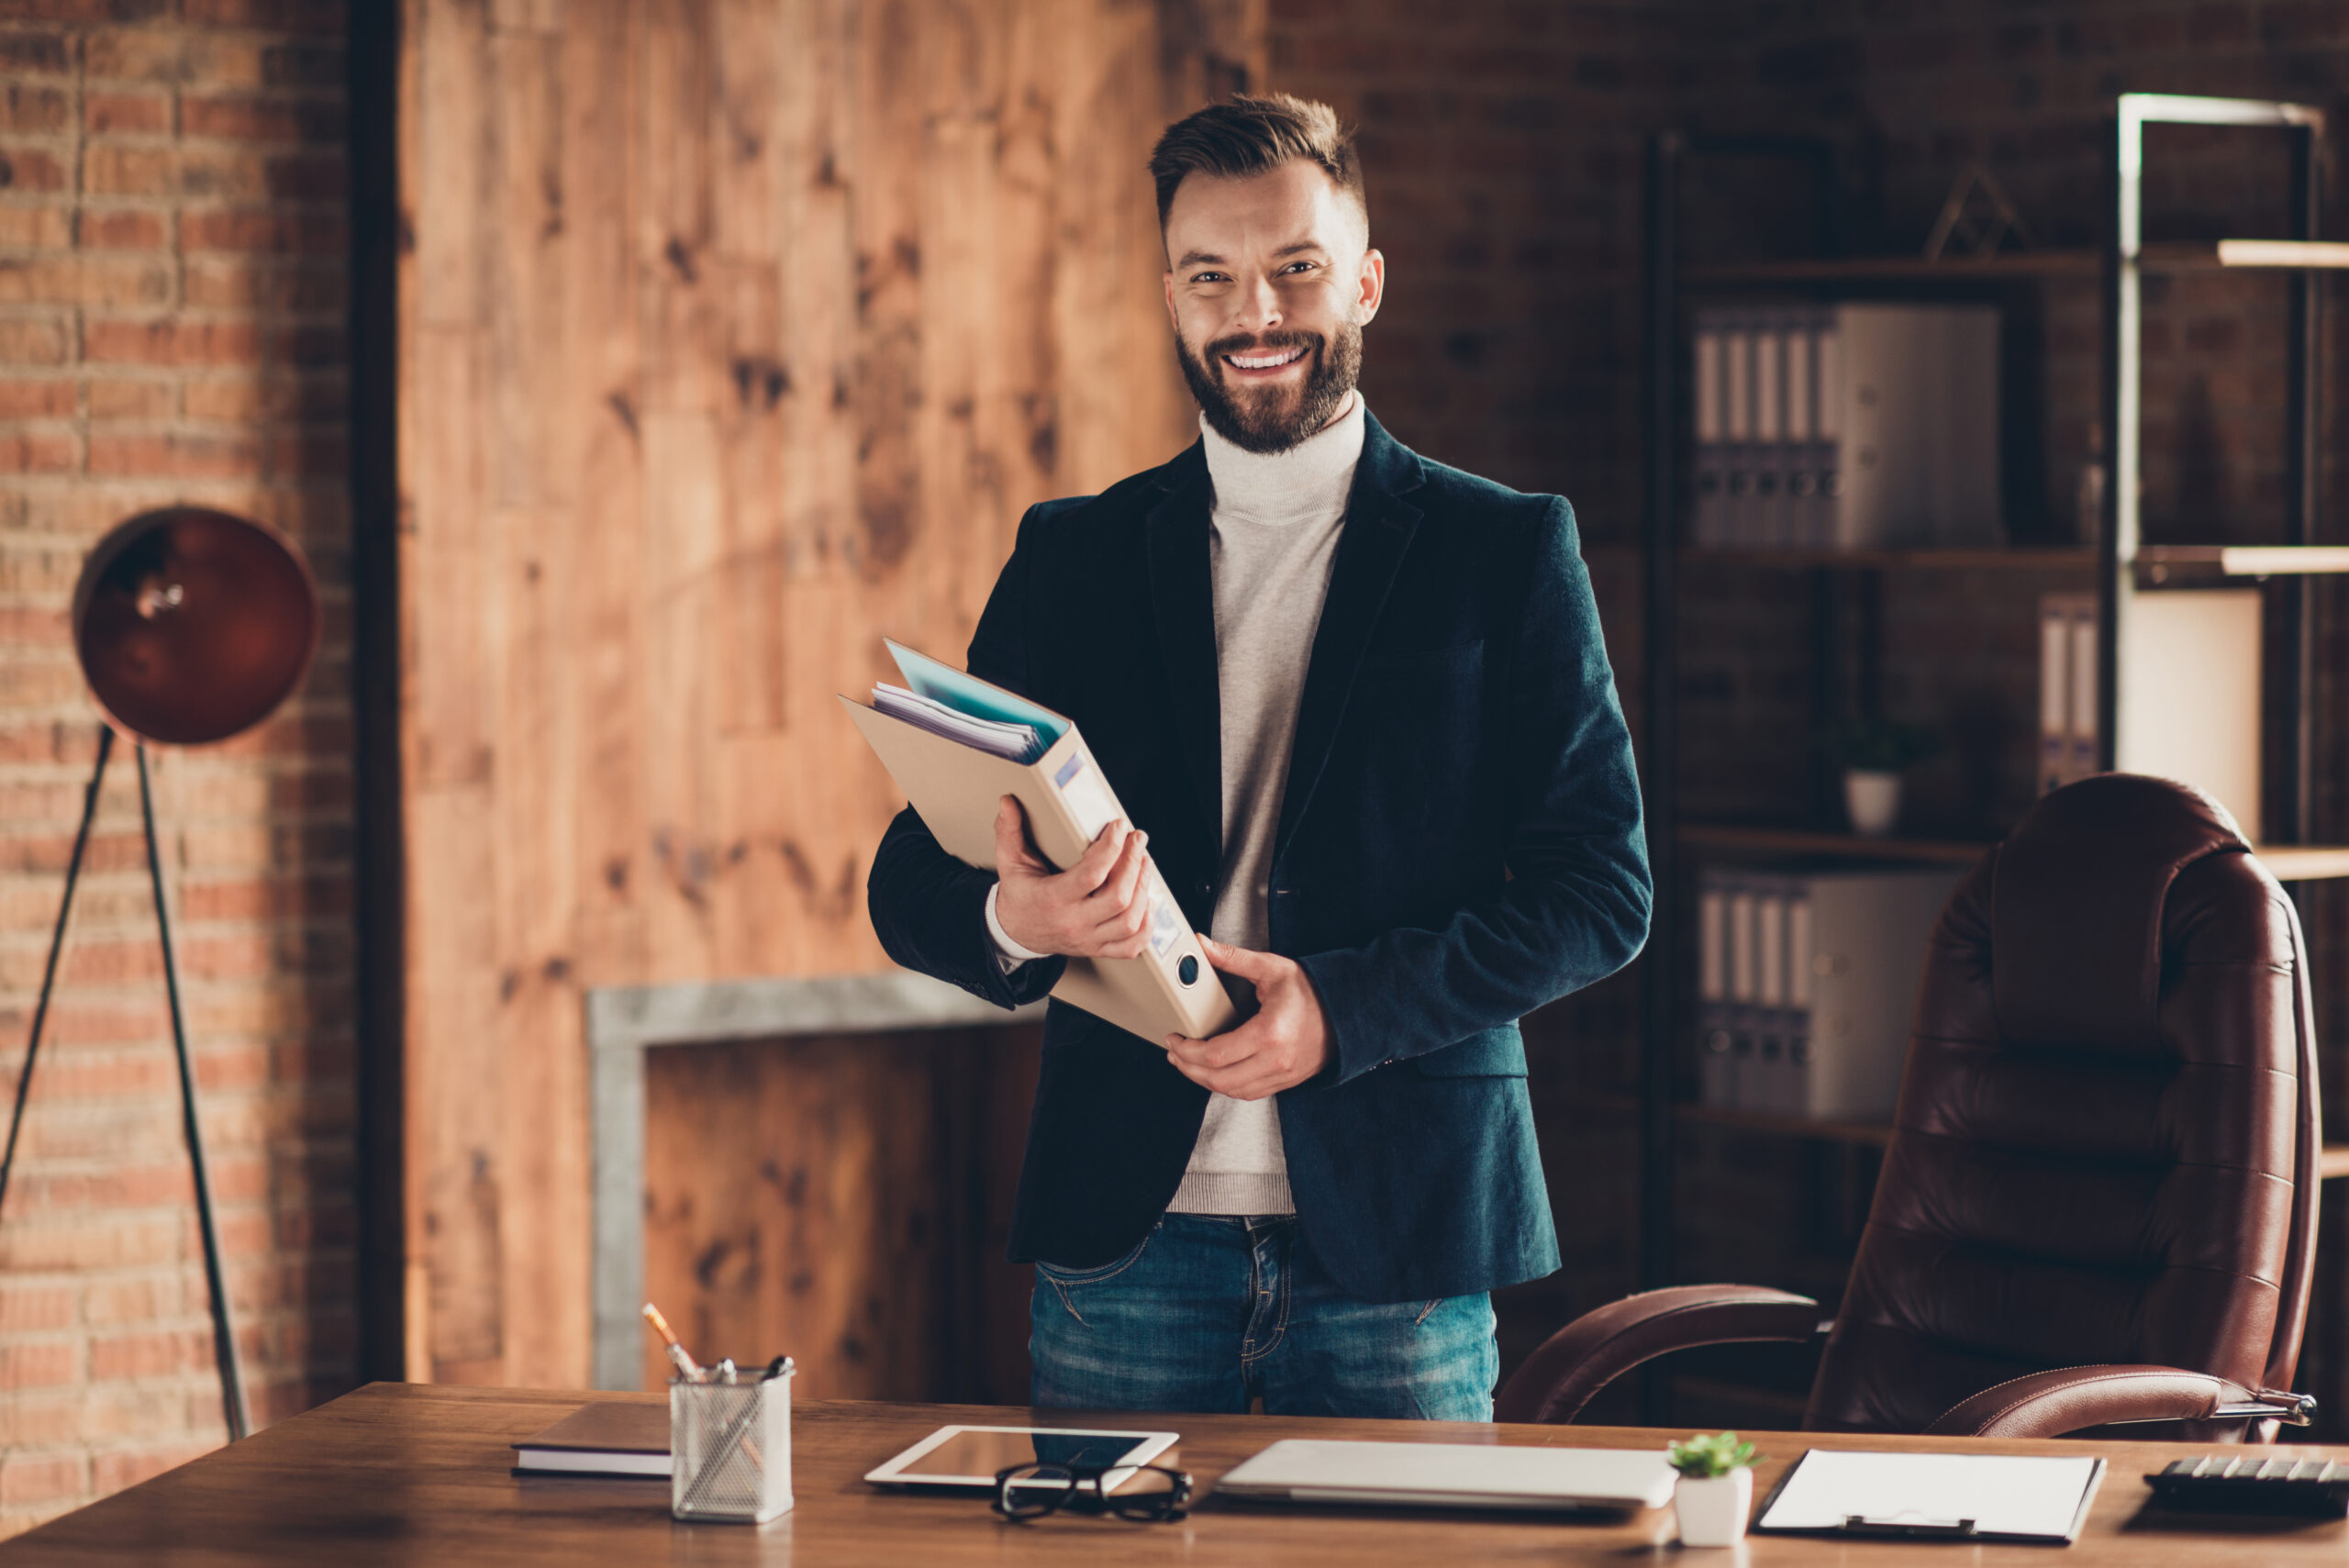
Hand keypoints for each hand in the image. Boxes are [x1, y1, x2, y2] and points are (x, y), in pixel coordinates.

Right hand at [991, 795, 1154, 958]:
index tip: (1119, 826)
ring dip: (1143, 889)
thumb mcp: (1010, 862)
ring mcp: (1087, 939)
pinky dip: (1146, 925)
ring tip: (1144, 863)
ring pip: (1129, 921)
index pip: (1092, 874)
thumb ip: (1009, 831)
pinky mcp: (1097, 948)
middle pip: (1118, 897)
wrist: (1013, 933)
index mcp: (1052, 899)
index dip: (1111, 847)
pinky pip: (1131, 946)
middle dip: (1133, 863)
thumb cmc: (1018, 894)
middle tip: (1137, 839)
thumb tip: (1007, 802)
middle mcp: (1073, 922)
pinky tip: (1146, 901)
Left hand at [1164, 936, 1331, 1099]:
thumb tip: (1202, 945)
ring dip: (1205, 1081)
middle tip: (1175, 1053)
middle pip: (1218, 1079)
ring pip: (1233, 1090)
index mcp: (1269, 1033)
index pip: (1215, 1055)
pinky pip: (1250, 1093)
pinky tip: (1216, 1072)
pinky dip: (1227, 1085)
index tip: (1175, 1039)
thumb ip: (1234, 958)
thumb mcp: (1273, 968)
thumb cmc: (1314, 990)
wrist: (1350, 1010)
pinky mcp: (1287, 1081)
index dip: (1187, 1051)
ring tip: (1189, 1064)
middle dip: (1188, 1068)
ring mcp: (1283, 1075)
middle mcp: (1276, 1060)